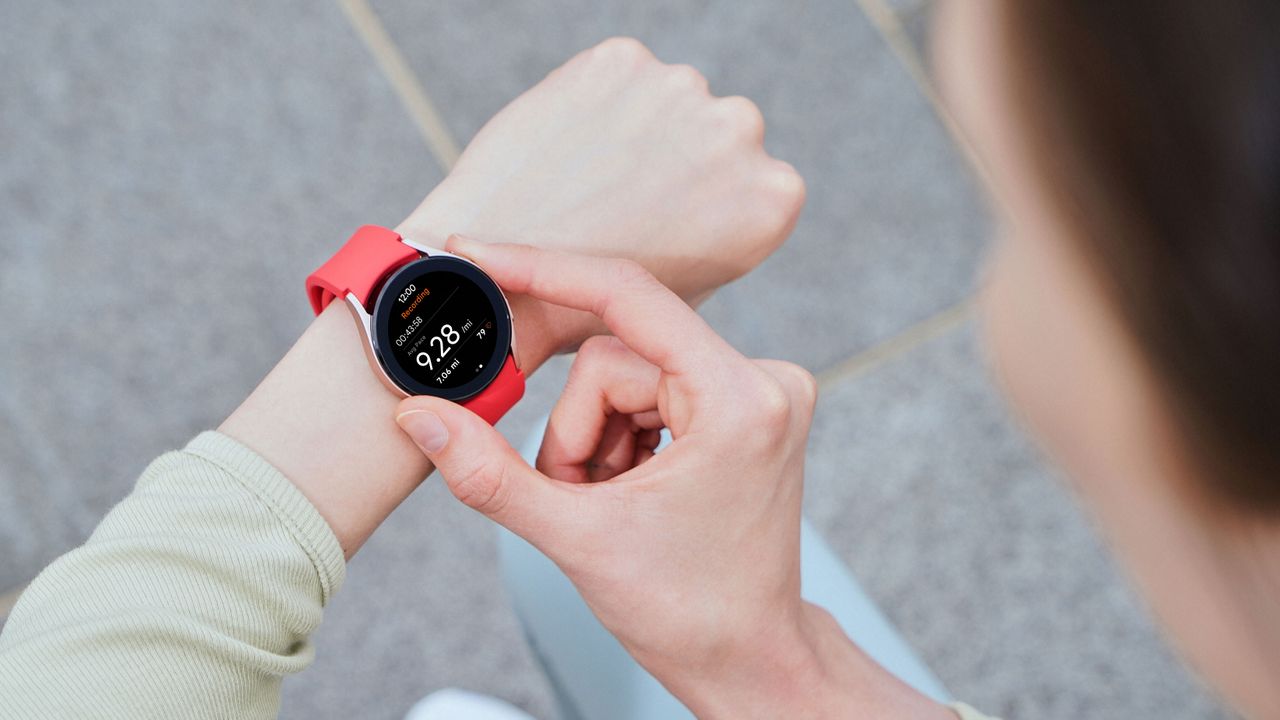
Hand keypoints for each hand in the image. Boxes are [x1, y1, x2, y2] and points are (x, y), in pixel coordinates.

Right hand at [396, 242, 945, 717]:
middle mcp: (764, 381)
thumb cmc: (688, 612)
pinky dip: (620, 438)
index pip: (628, 298)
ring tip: (610, 505)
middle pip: (615, 359)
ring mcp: (761, 392)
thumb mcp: (576, 538)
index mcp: (739, 400)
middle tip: (578, 497)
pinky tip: (633, 490)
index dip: (543, 272)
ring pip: (626, 376)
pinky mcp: (748, 405)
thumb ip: (486, 473)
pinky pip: (652, 390)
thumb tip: (418, 415)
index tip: (481, 256)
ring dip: (594, 441)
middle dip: (575, 430)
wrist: (749, 658)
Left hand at [397, 37, 804, 361]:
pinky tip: (562, 153)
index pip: (753, 180)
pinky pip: (615, 77)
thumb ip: (716, 235)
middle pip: (715, 130)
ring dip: (635, 125)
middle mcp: (741, 131)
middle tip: (621, 197)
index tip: (666, 217)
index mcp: (773, 196)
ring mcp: (681, 88)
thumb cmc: (588, 306)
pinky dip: (591, 104)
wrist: (496, 281)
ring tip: (584, 181)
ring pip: (664, 100)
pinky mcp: (622, 59)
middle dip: (676, 153)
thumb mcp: (683, 291)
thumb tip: (711, 200)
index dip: (703, 200)